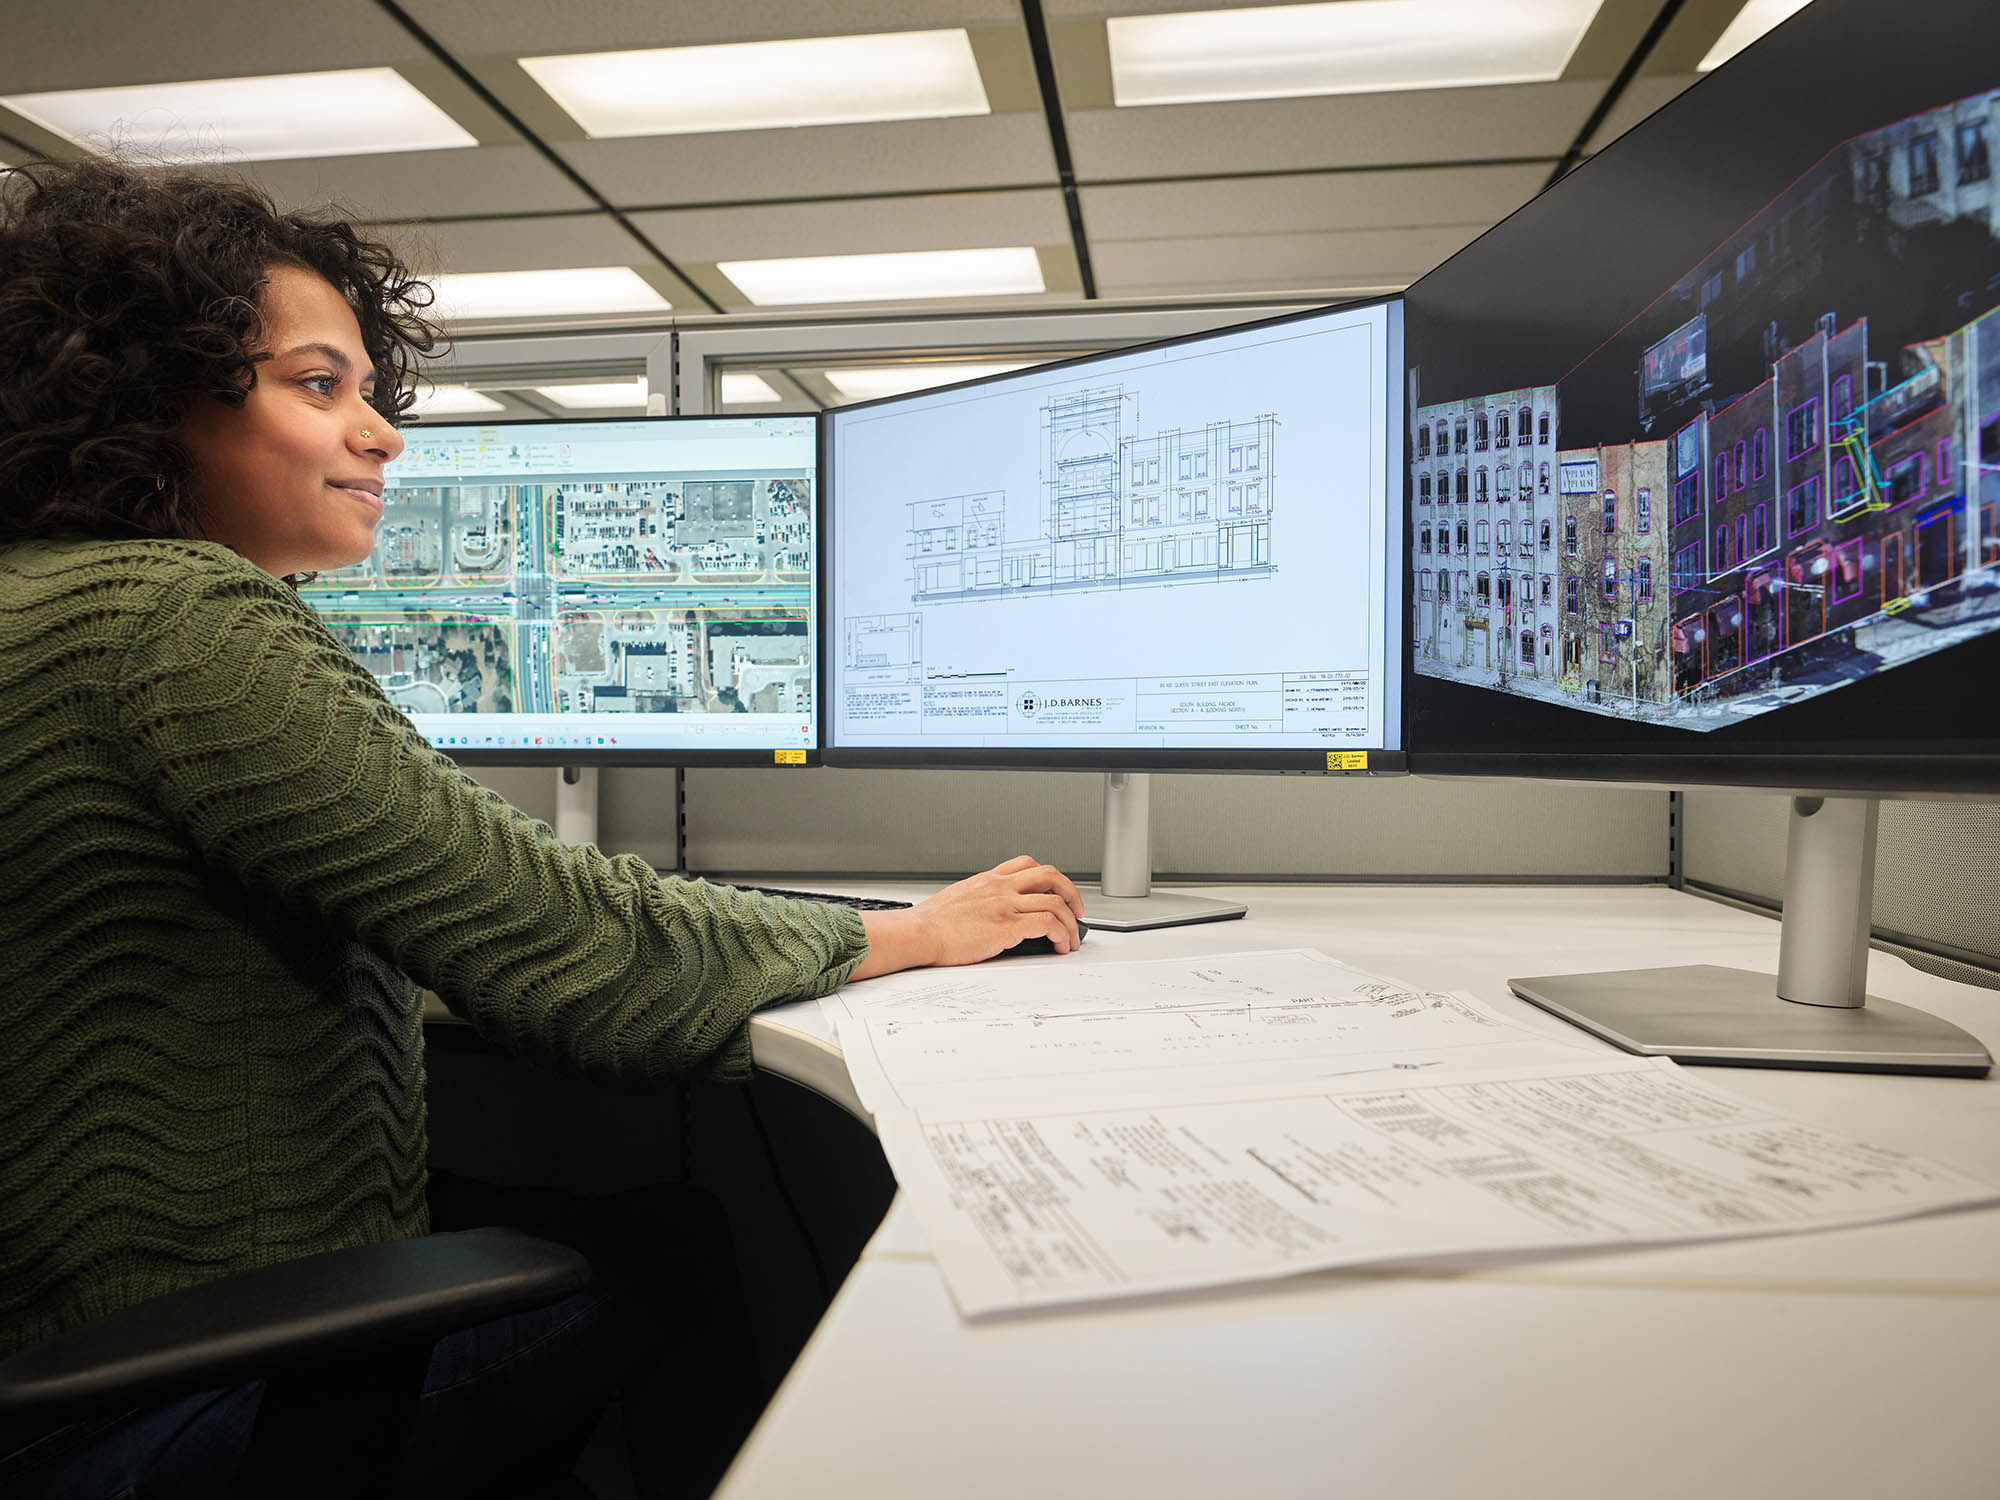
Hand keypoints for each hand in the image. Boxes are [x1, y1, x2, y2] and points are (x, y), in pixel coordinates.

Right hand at [852, 855, 1084, 979]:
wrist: (918, 933)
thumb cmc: (930, 923)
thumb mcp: (958, 899)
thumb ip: (980, 900)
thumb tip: (990, 914)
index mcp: (988, 880)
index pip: (1027, 864)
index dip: (1049, 877)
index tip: (1057, 892)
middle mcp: (1000, 887)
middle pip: (1050, 875)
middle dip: (1071, 892)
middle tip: (1078, 911)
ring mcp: (1005, 904)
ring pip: (1055, 901)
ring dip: (1071, 921)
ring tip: (1072, 938)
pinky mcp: (1007, 926)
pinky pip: (1048, 923)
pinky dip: (1061, 934)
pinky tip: (1060, 946)